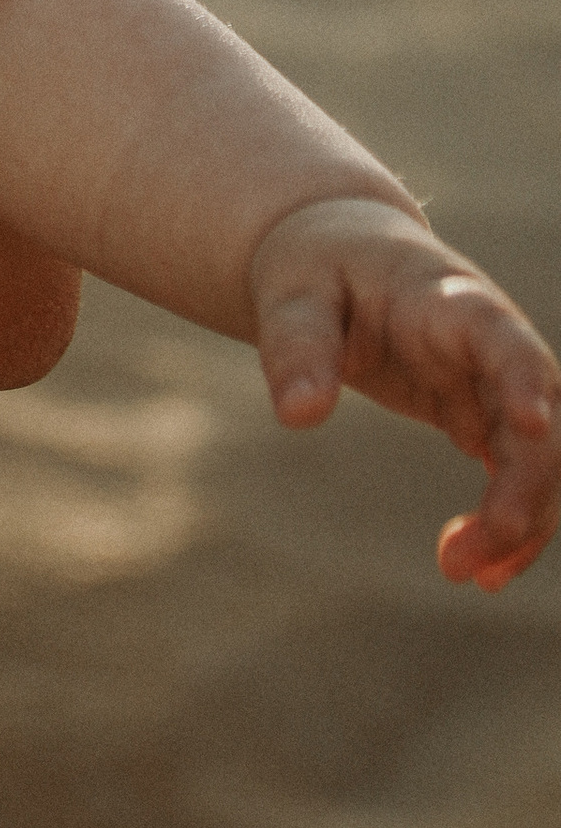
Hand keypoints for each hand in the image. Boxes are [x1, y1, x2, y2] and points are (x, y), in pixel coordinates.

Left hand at [250, 194, 560, 589]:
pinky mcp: (483, 413)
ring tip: (469, 574)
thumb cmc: (317, 267)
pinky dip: (507, 521)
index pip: (502, 335)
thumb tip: (297, 417)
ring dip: (520, 518)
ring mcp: (495, 380)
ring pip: (538, 455)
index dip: (523, 376)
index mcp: (446, 298)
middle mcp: (490, 341)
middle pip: (537, 414)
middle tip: (466, 559)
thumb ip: (296, 347)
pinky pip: (515, 472)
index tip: (532, 423)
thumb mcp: (290, 295)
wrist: (338, 252)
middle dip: (521, 488)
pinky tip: (481, 570)